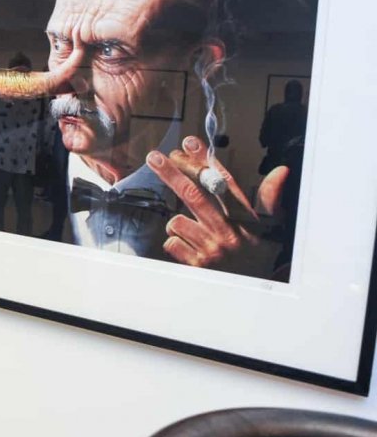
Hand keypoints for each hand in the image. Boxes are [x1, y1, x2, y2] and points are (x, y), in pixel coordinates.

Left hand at [146, 135, 288, 277]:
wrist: (254, 293)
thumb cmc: (255, 254)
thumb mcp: (266, 228)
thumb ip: (268, 199)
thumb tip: (282, 170)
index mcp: (245, 220)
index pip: (224, 183)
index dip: (205, 161)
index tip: (189, 143)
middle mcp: (229, 233)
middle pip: (194, 195)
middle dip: (172, 173)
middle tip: (154, 157)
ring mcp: (211, 249)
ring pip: (177, 221)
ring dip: (179, 225)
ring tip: (195, 235)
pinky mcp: (197, 265)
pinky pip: (172, 242)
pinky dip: (176, 244)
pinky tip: (190, 250)